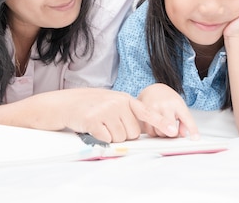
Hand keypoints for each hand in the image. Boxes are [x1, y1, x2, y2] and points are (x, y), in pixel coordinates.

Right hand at [59, 88, 182, 142]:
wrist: (66, 104)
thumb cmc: (90, 106)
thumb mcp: (111, 103)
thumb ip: (127, 112)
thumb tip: (141, 130)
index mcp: (124, 99)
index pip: (146, 111)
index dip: (159, 122)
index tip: (172, 130)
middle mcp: (117, 103)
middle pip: (132, 132)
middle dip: (122, 133)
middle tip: (108, 124)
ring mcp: (105, 110)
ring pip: (120, 138)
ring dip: (110, 137)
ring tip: (99, 125)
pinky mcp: (94, 120)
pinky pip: (106, 139)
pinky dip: (100, 138)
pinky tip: (92, 128)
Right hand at [137, 83, 199, 138]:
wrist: (153, 90)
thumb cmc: (168, 99)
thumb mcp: (180, 107)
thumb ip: (185, 122)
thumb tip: (183, 135)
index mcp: (176, 103)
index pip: (186, 118)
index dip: (192, 129)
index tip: (195, 138)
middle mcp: (164, 105)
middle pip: (171, 128)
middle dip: (172, 133)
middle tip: (173, 130)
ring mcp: (152, 109)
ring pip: (159, 132)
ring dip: (163, 133)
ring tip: (164, 126)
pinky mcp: (142, 114)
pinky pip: (150, 131)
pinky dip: (154, 132)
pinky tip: (156, 126)